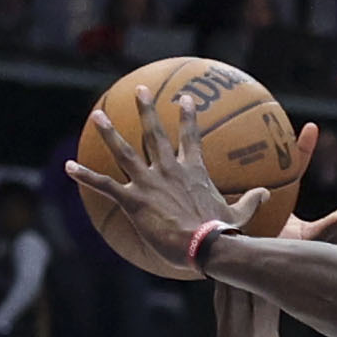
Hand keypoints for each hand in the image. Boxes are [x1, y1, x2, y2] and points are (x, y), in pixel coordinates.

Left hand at [65, 87, 268, 272]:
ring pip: (124, 151)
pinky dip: (84, 175)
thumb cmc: (223, 233)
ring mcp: (148, 182)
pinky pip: (104, 184)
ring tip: (97, 115)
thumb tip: (268, 194)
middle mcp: (167, 169)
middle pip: (154, 133)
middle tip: (140, 91)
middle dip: (146, 110)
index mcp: (192, 171)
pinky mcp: (132, 200)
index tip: (185, 99)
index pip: (190, 137)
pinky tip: (68, 166)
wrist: (206, 245)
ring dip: (109, 132)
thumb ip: (252, 201)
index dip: (188, 117)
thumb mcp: (240, 215)